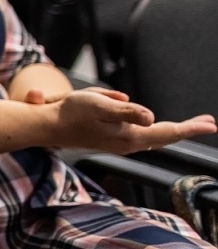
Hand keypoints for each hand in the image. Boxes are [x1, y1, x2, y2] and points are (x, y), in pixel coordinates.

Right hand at [44, 87, 215, 154]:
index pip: (168, 132)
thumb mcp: (100, 104)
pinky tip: (157, 128)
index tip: (211, 124)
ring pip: (154, 138)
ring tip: (189, 126)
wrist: (47, 127)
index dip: (191, 128)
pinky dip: (156, 132)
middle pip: (165, 137)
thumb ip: (127, 110)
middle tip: (207, 123)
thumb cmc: (70, 113)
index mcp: (129, 136)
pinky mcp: (112, 141)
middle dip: (186, 130)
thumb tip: (152, 117)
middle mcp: (128, 144)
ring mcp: (120, 144)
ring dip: (172, 132)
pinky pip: (143, 137)